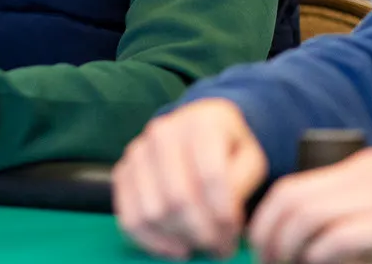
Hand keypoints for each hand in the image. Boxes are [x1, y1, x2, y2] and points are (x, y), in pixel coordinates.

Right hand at [114, 99, 268, 259]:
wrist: (196, 131)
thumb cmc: (227, 150)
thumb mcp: (250, 158)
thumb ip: (241, 185)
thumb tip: (223, 220)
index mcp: (201, 123)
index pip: (211, 177)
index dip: (225, 215)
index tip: (235, 236)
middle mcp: (163, 132)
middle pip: (178, 198)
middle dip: (203, 233)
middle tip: (220, 248)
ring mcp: (138, 151)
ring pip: (153, 211)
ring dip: (180, 238)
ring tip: (200, 244)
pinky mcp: (122, 171)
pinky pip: (129, 218)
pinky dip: (153, 243)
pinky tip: (177, 248)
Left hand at [249, 140, 371, 263]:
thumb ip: (362, 207)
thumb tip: (328, 241)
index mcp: (356, 170)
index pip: (290, 188)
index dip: (267, 219)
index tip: (263, 246)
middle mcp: (360, 179)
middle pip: (289, 201)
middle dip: (268, 236)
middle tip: (269, 263)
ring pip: (307, 216)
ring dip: (289, 248)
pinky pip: (342, 237)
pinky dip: (322, 256)